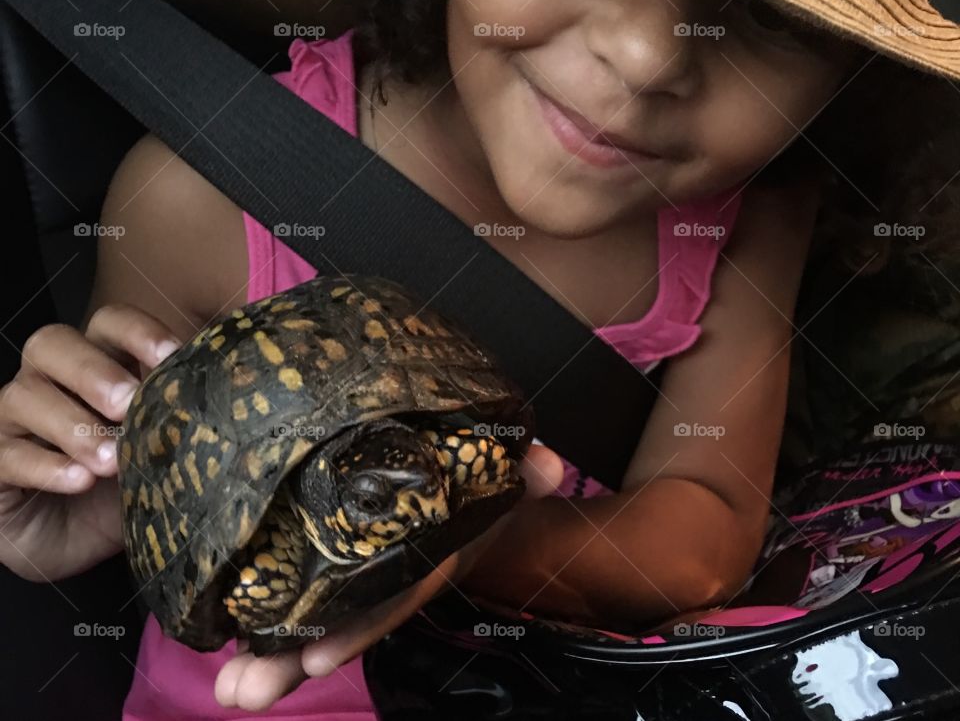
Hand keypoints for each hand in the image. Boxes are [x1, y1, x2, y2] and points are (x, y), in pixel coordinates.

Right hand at [0, 306, 182, 581]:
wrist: (80, 538)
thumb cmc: (130, 478)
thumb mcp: (165, 442)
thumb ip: (185, 406)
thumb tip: (240, 380)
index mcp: (98, 361)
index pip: (107, 321)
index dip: (136, 330)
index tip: (171, 355)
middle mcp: (49, 379)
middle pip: (51, 344)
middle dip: (93, 370)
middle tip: (127, 403)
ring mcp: (13, 419)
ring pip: (24, 397)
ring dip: (72, 426)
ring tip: (112, 459)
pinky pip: (7, 454)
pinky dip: (45, 465)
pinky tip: (78, 481)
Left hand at [214, 443, 563, 711]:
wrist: (456, 473)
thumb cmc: (476, 478)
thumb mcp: (501, 472)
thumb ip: (525, 469)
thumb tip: (550, 464)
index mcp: (424, 555)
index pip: (393, 596)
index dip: (359, 628)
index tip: (316, 658)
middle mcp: (386, 573)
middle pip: (337, 624)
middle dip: (290, 661)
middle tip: (241, 692)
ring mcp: (353, 568)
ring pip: (307, 616)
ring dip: (266, 653)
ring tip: (226, 686)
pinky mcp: (322, 548)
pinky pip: (291, 586)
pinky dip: (258, 613)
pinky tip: (222, 638)